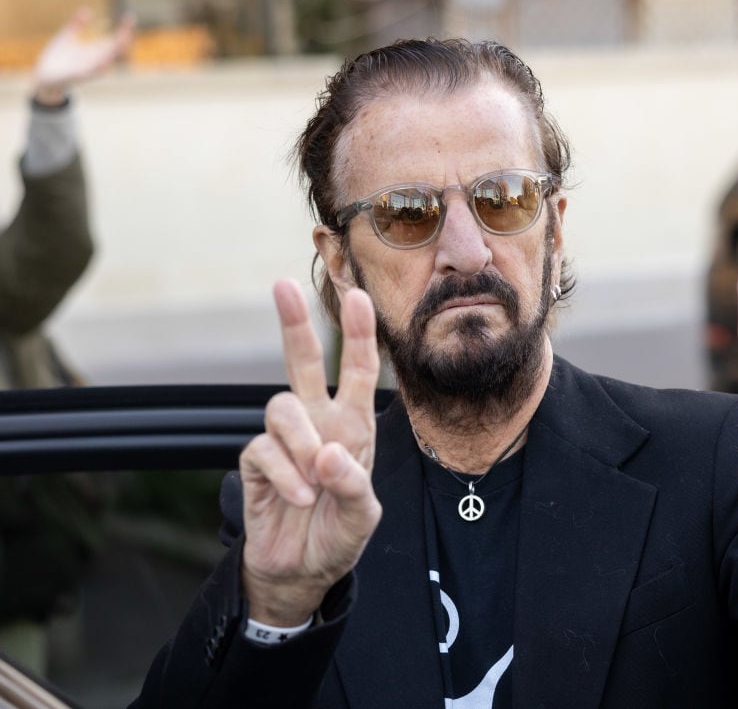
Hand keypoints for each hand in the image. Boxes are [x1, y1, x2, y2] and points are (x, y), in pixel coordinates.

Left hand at [33, 8, 134, 105]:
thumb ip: (76, 24)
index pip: (115, 40)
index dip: (124, 29)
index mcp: (96, 52)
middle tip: (128, 29)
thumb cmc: (58, 57)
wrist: (45, 75)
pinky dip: (100, 67)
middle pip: (115, 49)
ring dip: (114, 52)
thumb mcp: (67, 36)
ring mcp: (89, 69)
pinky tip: (107, 61)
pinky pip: (92, 72)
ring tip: (123, 40)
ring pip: (106, 61)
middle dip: (123, 40)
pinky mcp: (79, 76)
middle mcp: (97, 61)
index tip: (130, 17)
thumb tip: (87, 10)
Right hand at [240, 280, 381, 625]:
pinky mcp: (255, 461)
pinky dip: (286, 476)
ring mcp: (284, 441)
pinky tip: (299, 498)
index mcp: (352, 427)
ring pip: (281, 407)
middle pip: (300, 363)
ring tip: (315, 483)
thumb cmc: (339, 535)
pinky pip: (264, 450)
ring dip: (301, 444)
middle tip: (281, 285)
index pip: (357, 372)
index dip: (359, 335)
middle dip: (293, 323)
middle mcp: (317, 424)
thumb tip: (328, 452)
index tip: (359, 296)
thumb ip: (354, 485)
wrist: (302, 572)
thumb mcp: (363, 517)